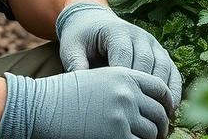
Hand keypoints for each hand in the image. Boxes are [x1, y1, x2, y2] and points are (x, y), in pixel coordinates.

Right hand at [0, 67, 172, 138]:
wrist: (40, 107)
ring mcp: (122, 115)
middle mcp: (127, 92)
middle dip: (161, 127)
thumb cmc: (65, 96)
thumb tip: (149, 106)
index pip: (161, 88)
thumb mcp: (97, 81)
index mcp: (124, 74)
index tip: (165, 114)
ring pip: (152, 133)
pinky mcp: (116, 135)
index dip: (167, 104)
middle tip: (158, 134)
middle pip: (159, 113)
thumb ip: (124, 88)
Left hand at [55, 2, 182, 109]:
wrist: (94, 21)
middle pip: (146, 62)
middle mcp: (139, 35)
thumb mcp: (72, 47)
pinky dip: (173, 87)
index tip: (120, 102)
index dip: (123, 79)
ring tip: (159, 115)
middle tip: (140, 114)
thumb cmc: (82, 38)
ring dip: (162, 90)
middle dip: (144, 88)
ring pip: (163, 66)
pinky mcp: (160, 52)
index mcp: (116, 31)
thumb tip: (80, 86)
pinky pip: (172, 69)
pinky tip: (171, 107)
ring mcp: (152, 43)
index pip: (124, 55)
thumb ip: (75, 64)